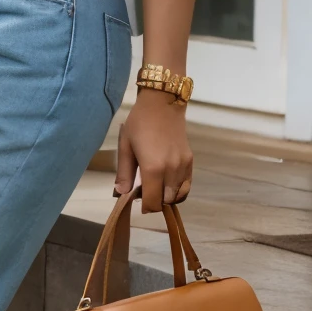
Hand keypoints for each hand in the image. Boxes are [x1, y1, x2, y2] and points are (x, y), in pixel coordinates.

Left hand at [114, 89, 192, 211]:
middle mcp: (171, 170)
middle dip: (155, 202)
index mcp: (153, 168)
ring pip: (178, 195)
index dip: (146, 207)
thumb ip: (124, 173)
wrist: (162, 104)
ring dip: (167, 196)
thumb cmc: (139, 123)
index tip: (138, 203)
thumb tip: (121, 194)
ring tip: (156, 187)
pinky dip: (178, 190)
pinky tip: (168, 183)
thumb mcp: (126, 147)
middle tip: (144, 192)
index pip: (152, 201)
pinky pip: (187, 185)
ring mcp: (183, 166)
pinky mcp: (190, 161)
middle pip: (166, 201)